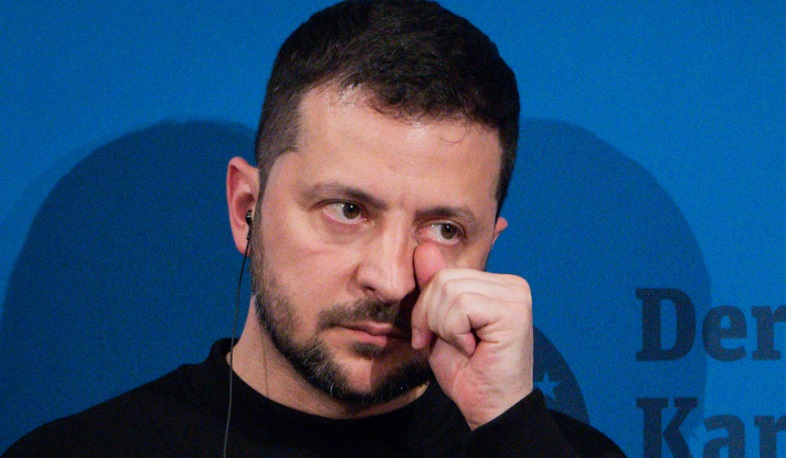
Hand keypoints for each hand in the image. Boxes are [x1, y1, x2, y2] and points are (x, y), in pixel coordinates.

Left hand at [410, 243, 533, 429]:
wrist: (487, 407)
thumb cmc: (466, 371)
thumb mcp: (439, 324)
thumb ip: (435, 287)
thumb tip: (425, 247)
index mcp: (495, 284)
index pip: (443, 273)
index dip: (426, 307)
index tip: (432, 335)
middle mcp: (511, 284)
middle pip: (444, 279)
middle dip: (430, 317)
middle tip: (447, 344)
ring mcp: (516, 295)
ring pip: (450, 291)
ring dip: (444, 327)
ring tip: (464, 346)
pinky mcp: (514, 310)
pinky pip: (462, 306)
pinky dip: (455, 332)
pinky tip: (473, 348)